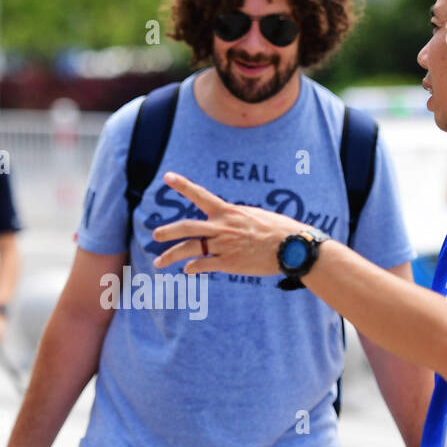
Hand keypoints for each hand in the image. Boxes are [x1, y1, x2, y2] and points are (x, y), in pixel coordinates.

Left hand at [150, 171, 306, 275]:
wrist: (290, 247)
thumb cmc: (277, 230)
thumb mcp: (253, 215)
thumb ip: (234, 217)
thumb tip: (224, 220)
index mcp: (228, 211)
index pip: (201, 195)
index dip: (183, 185)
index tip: (168, 176)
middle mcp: (222, 227)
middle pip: (187, 227)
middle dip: (168, 231)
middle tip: (155, 235)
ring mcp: (224, 245)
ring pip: (190, 249)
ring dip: (171, 256)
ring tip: (158, 262)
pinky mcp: (228, 263)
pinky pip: (203, 265)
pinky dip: (192, 268)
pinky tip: (188, 270)